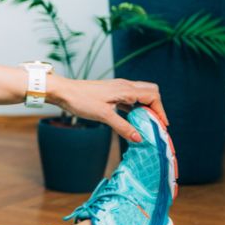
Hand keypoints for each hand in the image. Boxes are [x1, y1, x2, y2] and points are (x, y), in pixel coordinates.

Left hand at [48, 76, 169, 141]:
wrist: (63, 92)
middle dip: (156, 107)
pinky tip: (131, 119)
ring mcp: (117, 88)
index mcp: (125, 89)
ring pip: (140, 95)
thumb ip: (123, 127)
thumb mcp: (103, 116)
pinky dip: (134, 108)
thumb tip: (140, 138)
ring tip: (145, 123)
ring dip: (145, 107)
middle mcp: (124, 86)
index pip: (153, 96)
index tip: (162, 125)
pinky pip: (129, 99)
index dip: (160, 111)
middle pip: (150, 92)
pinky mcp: (110, 93)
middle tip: (155, 123)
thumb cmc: (81, 100)